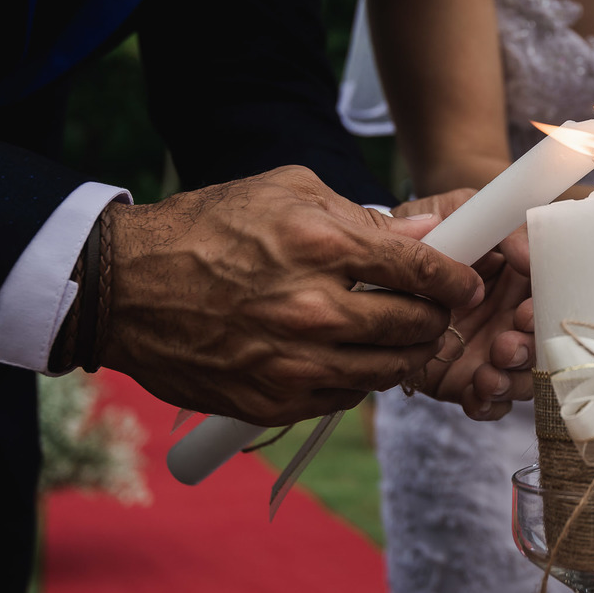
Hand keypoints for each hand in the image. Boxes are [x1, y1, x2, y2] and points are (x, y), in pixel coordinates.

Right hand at [100, 166, 483, 425]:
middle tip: (434, 310)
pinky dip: (359, 377)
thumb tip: (426, 230)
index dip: (456, 278)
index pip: (421, 269)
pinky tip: (351, 355)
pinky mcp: (272, 401)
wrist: (127, 287)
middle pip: (415, 326)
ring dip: (406, 353)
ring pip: (388, 370)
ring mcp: (292, 361)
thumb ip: (362, 214)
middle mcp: (313, 308)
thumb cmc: (208, 227)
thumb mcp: (286, 191)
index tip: (466, 283)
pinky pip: (345, 397)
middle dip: (436, 317)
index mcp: (321, 245)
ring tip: (402, 335)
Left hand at [393, 188, 534, 418]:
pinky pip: (491, 402)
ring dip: (512, 380)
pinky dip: (489, 404)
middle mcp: (512, 315)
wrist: (382, 270)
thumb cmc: (426, 236)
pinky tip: (475, 395)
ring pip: (523, 376)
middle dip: (530, 350)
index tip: (525, 310)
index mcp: (520, 277)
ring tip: (487, 375)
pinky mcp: (469, 380)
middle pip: (543, 342)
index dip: (545, 307)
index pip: (550, 294)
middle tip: (504, 345)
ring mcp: (493, 350)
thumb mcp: (456, 211)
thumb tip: (524, 249)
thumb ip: (491, 221)